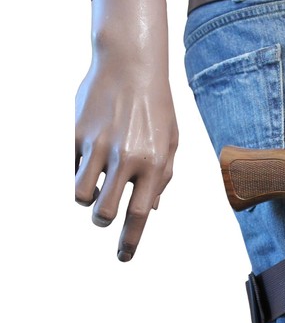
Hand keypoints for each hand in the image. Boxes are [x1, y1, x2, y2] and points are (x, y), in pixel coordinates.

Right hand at [75, 0, 177, 260]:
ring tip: (97, 184)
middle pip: (106, 212)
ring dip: (88, 199)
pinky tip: (93, 154)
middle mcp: (128, 159)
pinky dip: (82, 171)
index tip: (123, 257)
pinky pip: (75, 168)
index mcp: (154, 164)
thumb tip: (151, 210)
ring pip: (82, 195)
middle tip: (105, 216)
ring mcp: (101, 146)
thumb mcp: (170, 143)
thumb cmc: (157, 108)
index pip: (140, 214)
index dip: (130, 240)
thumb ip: (162, 178)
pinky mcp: (79, 134)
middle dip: (104, 222)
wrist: (132, 65)